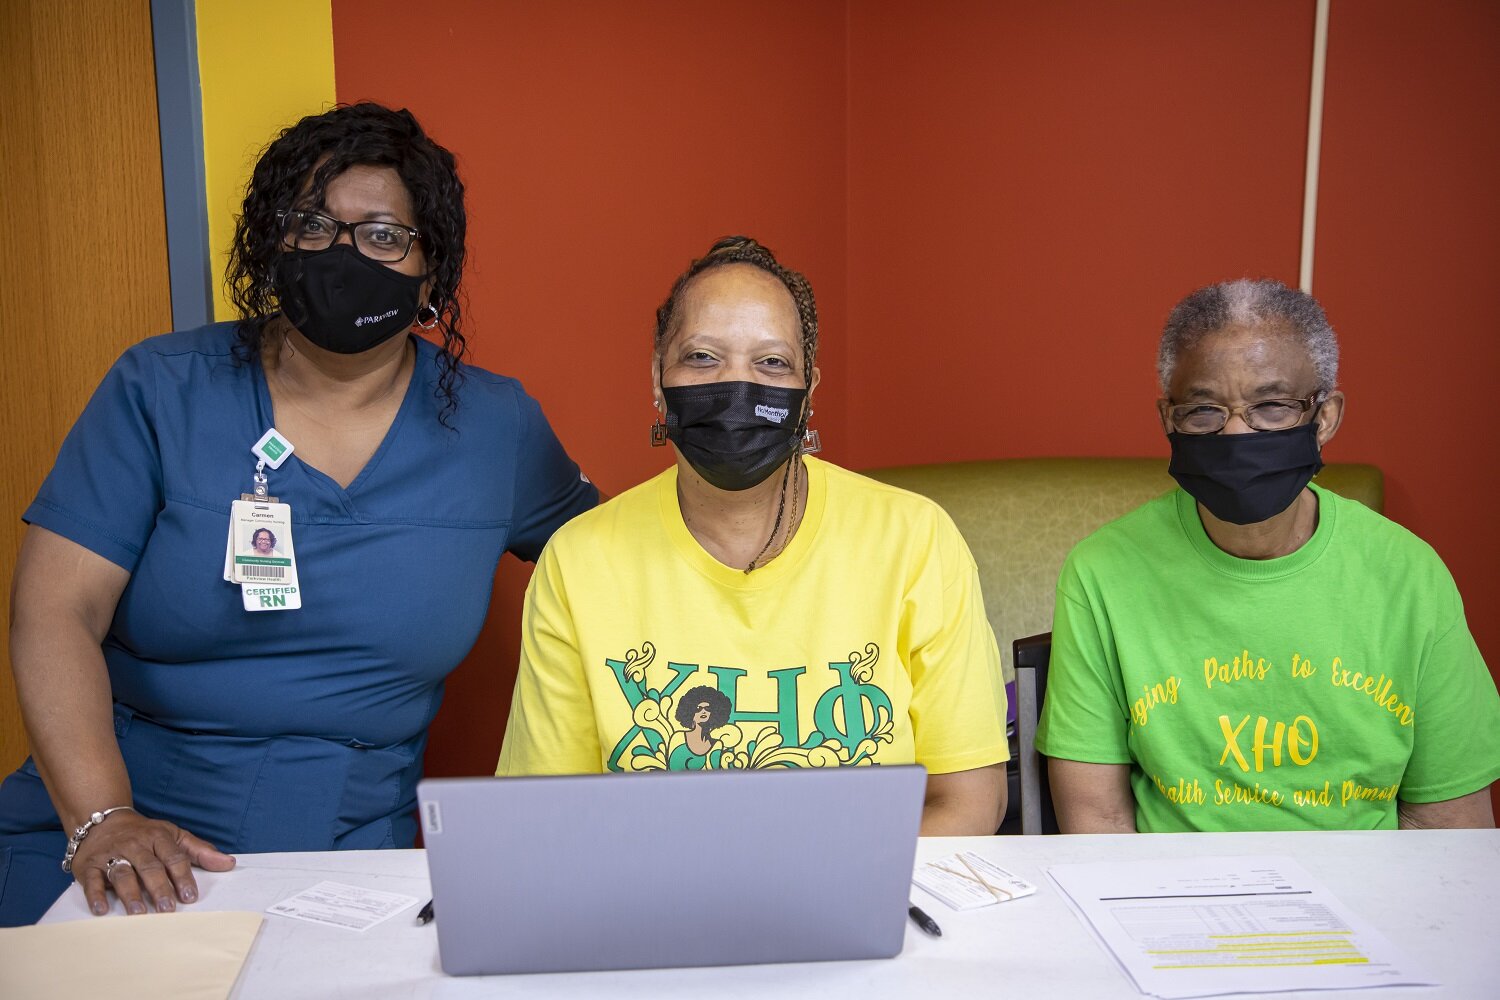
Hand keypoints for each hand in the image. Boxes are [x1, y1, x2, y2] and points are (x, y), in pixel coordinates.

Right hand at [72, 810, 235, 914]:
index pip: (174, 857)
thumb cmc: (144, 834)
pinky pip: (91, 881)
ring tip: (140, 913)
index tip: (191, 897)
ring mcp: (111, 855)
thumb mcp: (174, 836)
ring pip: (122, 874)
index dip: (183, 877)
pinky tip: (102, 910)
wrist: (101, 820)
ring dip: (130, 894)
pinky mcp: (89, 865)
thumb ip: (200, 851)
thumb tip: (229, 863)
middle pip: (149, 867)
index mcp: (159, 837)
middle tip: (168, 909)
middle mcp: (135, 845)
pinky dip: (95, 895)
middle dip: (159, 888)